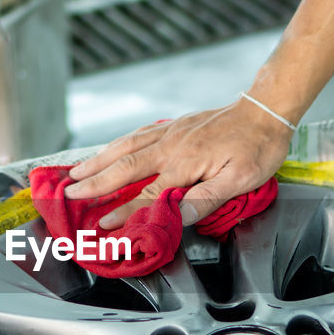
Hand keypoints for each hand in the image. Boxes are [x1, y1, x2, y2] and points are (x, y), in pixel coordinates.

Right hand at [65, 101, 293, 229]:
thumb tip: (176, 218)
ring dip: (98, 161)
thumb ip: (205, 200)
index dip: (123, 211)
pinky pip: (137, 134)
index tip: (101, 224)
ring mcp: (170, 133)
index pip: (146, 193)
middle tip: (68, 194)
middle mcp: (171, 146)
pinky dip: (116, 144)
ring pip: (125, 147)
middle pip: (125, 166)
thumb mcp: (240, 181)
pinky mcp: (174, 126)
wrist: (265, 110)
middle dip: (94, 182)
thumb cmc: (257, 148)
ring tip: (75, 173)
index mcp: (185, 163)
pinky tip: (108, 150)